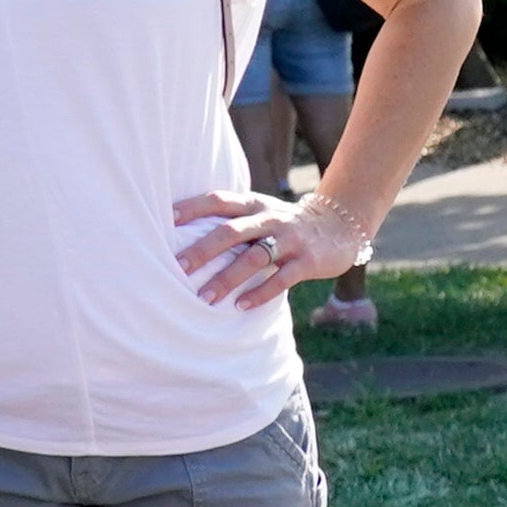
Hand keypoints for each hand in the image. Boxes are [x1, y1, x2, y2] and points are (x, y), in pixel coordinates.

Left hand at [172, 188, 373, 307]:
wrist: (341, 226)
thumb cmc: (287, 225)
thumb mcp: (262, 213)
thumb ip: (233, 222)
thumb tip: (185, 238)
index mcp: (254, 204)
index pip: (217, 200)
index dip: (192, 208)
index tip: (165, 221)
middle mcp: (270, 218)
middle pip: (231, 232)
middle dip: (202, 250)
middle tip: (177, 268)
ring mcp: (290, 239)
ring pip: (254, 258)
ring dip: (228, 278)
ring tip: (205, 297)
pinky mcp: (308, 260)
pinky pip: (282, 278)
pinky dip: (260, 293)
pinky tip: (241, 306)